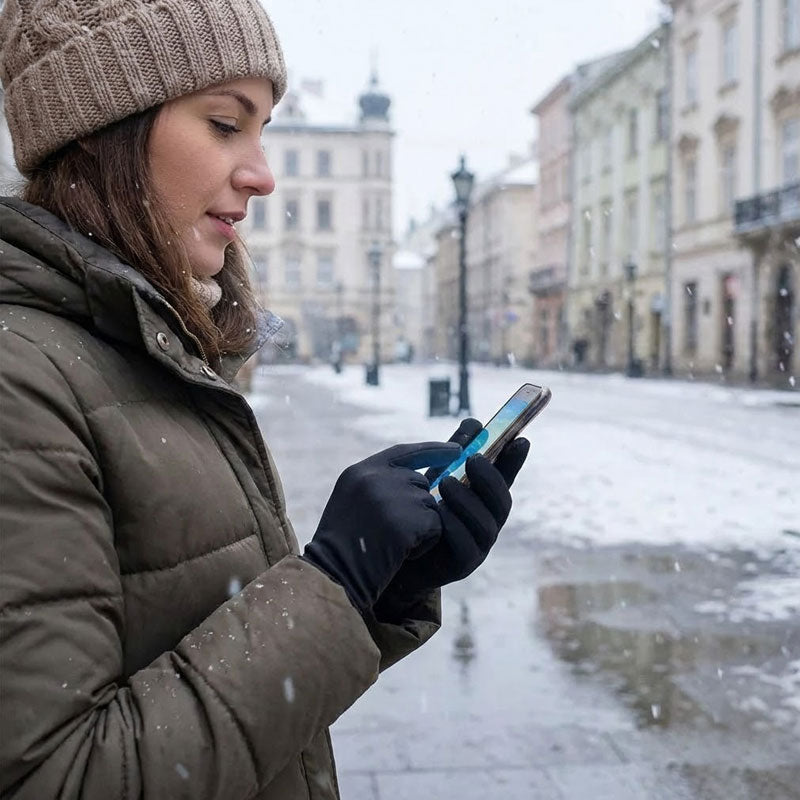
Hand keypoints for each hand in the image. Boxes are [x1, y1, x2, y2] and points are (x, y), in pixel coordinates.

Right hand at [302, 441, 461, 613]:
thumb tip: (419, 479)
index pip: (403, 452)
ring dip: (420, 527)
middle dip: (416, 507)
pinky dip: (425, 543)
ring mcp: (391, 498)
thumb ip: (378, 485)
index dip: (432, 451)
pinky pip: (435, 526)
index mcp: (359, 472)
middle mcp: (375, 478)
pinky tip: (400, 553)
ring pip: (430, 505)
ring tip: (391, 543)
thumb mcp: (350, 502)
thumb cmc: (341, 547)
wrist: (334, 578)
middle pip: (420, 483)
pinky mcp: (407, 521)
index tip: (456, 451)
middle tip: (390, 533)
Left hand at [374, 420, 528, 618]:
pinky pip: (467, 547)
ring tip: (446, 482)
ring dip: (468, 500)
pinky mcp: (462, 565)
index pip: (505, 478)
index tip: (521, 440)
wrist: (389, 553)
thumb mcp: (433, 477)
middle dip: (491, 479)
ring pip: (487, 524)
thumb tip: (474, 422)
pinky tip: (437, 513)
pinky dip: (454, 526)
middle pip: (502, 502)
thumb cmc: (415, 511)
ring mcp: (477, 546)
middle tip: (473, 459)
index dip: (514, 461)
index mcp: (481, 499)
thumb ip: (453, 452)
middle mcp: (486, 522)